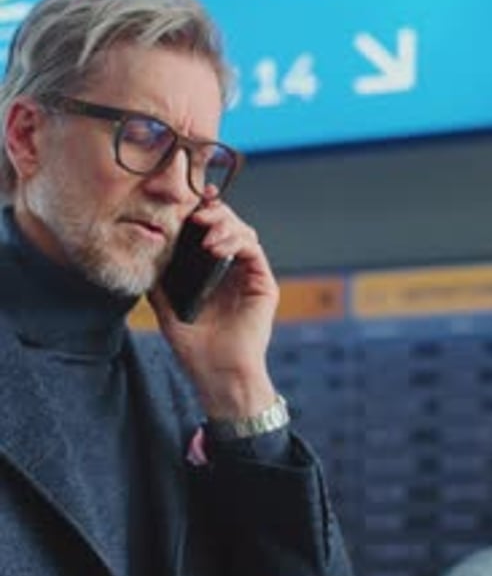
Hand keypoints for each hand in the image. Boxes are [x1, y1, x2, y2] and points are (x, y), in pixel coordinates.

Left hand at [149, 197, 278, 418]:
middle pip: (228, 225)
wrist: (217, 375)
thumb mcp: (167, 309)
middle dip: (212, 212)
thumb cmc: (194, 349)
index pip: (209, 232)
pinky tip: (216, 246)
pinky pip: (253, 250)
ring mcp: (250, 276)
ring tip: (204, 229)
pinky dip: (236, 241)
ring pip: (244, 232)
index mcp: (212, 273)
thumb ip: (160, 282)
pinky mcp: (264, 284)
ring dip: (224, 224)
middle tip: (194, 212)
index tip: (186, 200)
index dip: (201, 212)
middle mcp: (233, 270)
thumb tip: (143, 254)